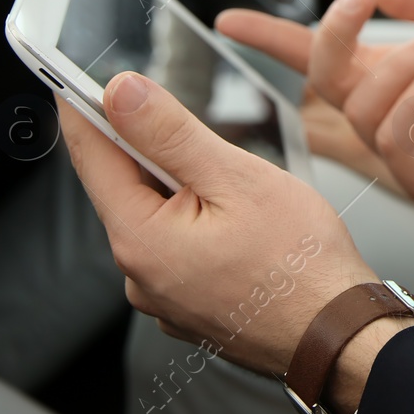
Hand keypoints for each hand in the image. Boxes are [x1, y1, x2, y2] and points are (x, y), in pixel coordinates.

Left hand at [57, 72, 408, 398]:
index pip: (92, 157)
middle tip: (190, 124)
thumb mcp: (238, 179)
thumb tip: (121, 93)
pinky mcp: (187, 305)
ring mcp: (162, 296)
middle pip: (125, 186)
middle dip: (150, 148)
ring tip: (235, 187)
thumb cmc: (302, 265)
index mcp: (141, 241)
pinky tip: (238, 222)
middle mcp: (140, 274)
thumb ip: (171, 134)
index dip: (83, 109)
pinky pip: (177, 247)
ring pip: (155, 216)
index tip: (74, 77)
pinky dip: (196, 221)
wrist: (339, 336)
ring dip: (180, 187)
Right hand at [215, 0, 413, 210]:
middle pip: (323, 75)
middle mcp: (387, 108)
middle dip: (331, 34)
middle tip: (359, 1)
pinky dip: (413, 103)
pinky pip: (392, 141)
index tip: (228, 17)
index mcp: (391, 70)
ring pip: (357, 108)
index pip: (318, 54)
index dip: (271, 37)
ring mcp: (402, 147)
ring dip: (395, 68)